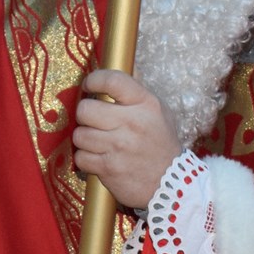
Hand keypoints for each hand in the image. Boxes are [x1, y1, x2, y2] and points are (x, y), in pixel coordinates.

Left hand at [72, 68, 181, 209]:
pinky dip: (87, 159)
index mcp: (145, 104)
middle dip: (86, 115)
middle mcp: (132, 123)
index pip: (111, 80)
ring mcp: (119, 147)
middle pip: (86, 109)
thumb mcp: (159, 112)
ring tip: (98, 142)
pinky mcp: (109, 169)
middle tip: (94, 120)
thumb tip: (119, 67)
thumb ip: (137, 92)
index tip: (89, 85)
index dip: (94, 80)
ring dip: (85, 139)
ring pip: (80, 135)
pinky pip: (81, 157)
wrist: (174, 185)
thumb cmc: (162, 144)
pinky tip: (100, 159)